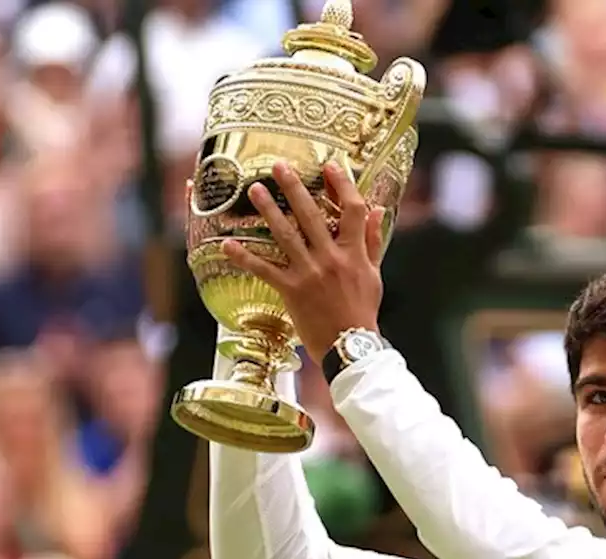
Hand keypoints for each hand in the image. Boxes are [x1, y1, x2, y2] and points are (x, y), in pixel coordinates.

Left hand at [222, 160, 385, 364]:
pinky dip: (245, 257)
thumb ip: (373, 241)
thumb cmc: (363, 310)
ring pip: (286, 235)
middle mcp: (331, 258)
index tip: (330, 165)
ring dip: (268, 211)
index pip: (352, 210)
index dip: (342, 185)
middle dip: (295, 188)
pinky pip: (264, 270)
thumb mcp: (374, 274)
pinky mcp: (291, 290)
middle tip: (279, 166)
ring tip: (254, 190)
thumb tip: (378, 210)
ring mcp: (309, 273)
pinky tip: (227, 244)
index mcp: (354, 253)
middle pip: (312, 215)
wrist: (350, 345)